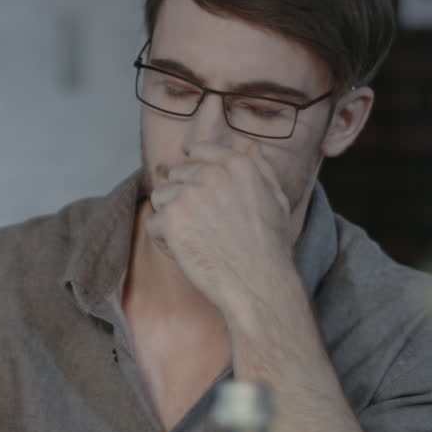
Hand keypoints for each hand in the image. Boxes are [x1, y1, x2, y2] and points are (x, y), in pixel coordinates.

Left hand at [146, 141, 297, 313]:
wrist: (258, 282)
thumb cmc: (270, 247)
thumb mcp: (278, 200)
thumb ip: (262, 170)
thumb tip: (253, 148)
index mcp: (237, 166)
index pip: (201, 151)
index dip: (193, 165)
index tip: (193, 182)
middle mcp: (210, 174)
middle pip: (177, 175)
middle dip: (182, 197)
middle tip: (201, 225)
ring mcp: (187, 195)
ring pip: (161, 197)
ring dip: (170, 217)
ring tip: (193, 239)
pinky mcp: (169, 218)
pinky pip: (153, 224)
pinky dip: (164, 241)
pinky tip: (185, 252)